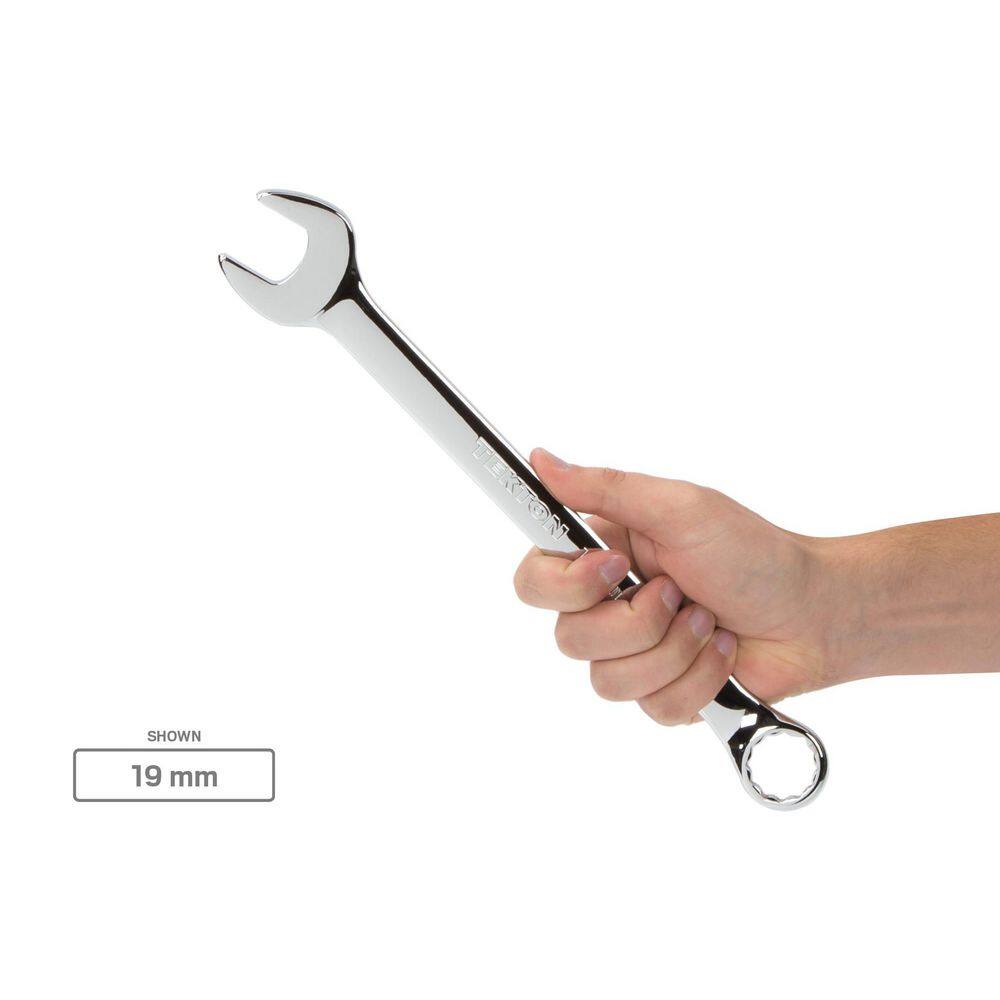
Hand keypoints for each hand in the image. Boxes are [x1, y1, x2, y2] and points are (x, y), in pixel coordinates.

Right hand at [513, 449, 835, 724]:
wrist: (811, 613)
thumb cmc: (752, 552)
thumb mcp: (679, 507)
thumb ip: (605, 487)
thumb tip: (541, 460)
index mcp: (600, 556)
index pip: (533, 582)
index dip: (565, 586)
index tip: (615, 568)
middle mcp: (607, 607)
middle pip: (569, 639)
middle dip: (638, 620)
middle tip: (680, 592)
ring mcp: (632, 654)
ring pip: (608, 681)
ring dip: (674, 650)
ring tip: (708, 621)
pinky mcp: (660, 692)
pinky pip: (652, 706)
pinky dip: (698, 679)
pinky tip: (721, 653)